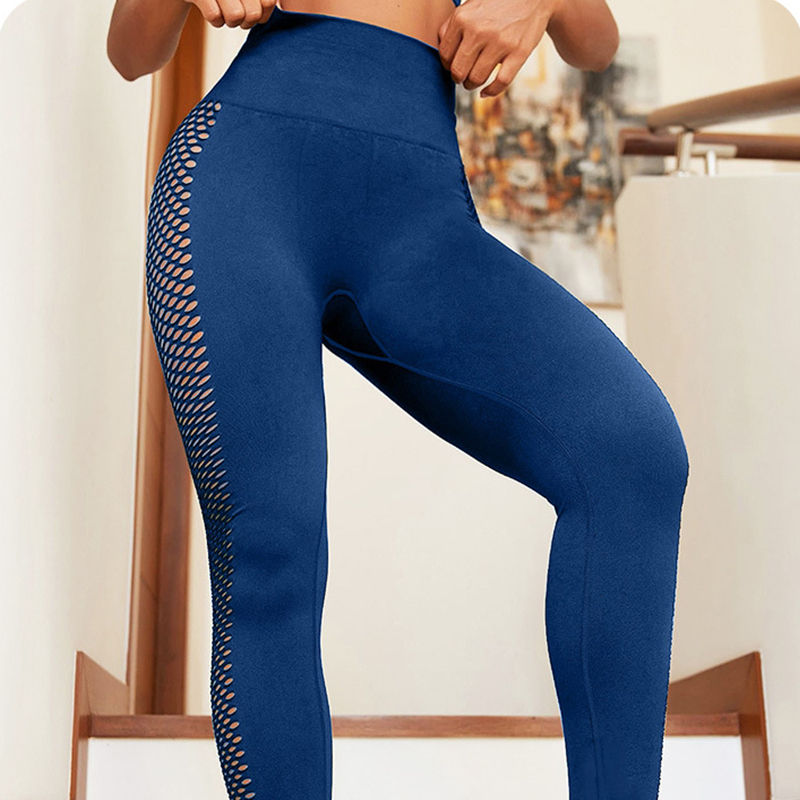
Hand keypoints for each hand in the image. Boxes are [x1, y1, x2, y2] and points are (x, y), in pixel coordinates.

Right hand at [184, 0, 276, 28]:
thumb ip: (260, 1)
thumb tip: (269, 9)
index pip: (268, 2)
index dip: (263, 14)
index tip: (253, 12)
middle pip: (253, 13)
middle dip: (246, 22)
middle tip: (236, 15)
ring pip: (236, 16)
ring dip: (230, 22)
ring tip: (224, 12)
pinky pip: (214, 16)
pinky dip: (215, 20)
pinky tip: (211, 11)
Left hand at [437, 0, 562, 97]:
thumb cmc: (496, 3)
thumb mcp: (470, 5)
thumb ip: (452, 25)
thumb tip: (441, 52)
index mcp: (463, 18)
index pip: (445, 56)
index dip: (447, 66)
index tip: (454, 66)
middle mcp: (479, 30)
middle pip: (459, 71)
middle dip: (459, 78)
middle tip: (463, 77)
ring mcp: (500, 42)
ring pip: (477, 79)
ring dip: (472, 85)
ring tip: (474, 81)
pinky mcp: (519, 52)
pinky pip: (500, 83)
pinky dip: (490, 92)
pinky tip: (485, 92)